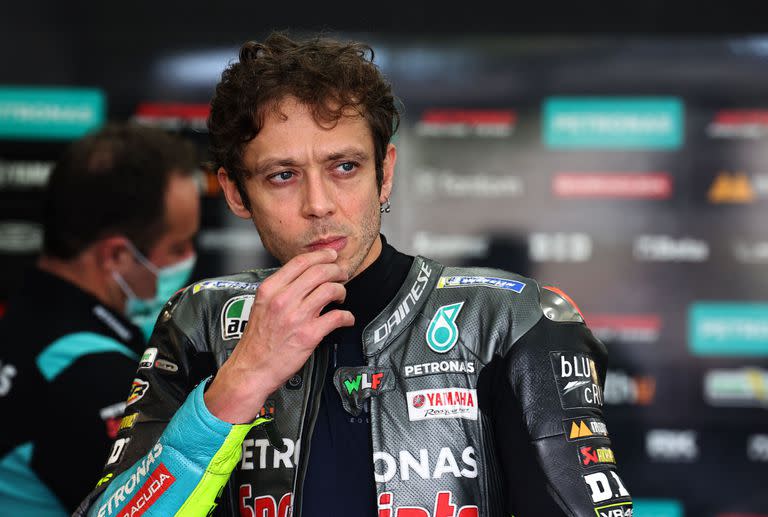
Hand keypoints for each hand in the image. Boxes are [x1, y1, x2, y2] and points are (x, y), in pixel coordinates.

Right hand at [204, 248, 353, 422]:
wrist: (251, 369)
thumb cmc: (256, 341)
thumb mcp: (261, 305)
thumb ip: (280, 290)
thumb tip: (303, 278)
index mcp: (270, 289)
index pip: (300, 262)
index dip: (321, 255)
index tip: (330, 256)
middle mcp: (283, 299)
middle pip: (319, 272)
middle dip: (336, 270)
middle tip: (341, 274)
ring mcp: (297, 316)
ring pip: (330, 290)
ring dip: (341, 290)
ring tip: (341, 296)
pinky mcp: (309, 335)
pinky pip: (337, 317)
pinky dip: (347, 316)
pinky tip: (346, 318)